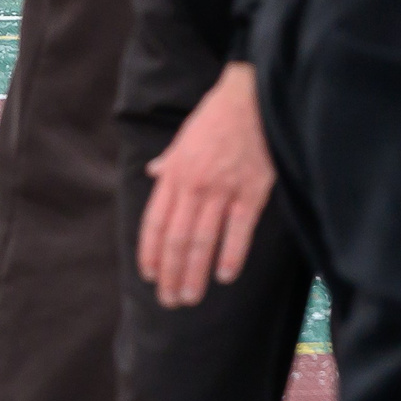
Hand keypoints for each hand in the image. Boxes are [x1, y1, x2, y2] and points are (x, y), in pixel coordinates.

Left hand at [137, 61, 275, 309]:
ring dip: (195, 274)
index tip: (149, 277)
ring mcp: (222, 190)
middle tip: (169, 301)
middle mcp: (193, 185)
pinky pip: (238, 231)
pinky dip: (230, 256)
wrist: (250, 98)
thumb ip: (168, 161)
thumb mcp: (182, 137)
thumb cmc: (215, 117)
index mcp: (174, 174)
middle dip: (170, 274)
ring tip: (191, 297)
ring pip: (203, 241)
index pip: (154, 222)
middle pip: (176, 239)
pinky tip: (225, 276)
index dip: (150, 253)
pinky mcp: (251, 193)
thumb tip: (152, 172)